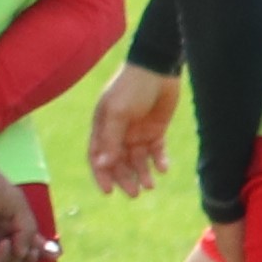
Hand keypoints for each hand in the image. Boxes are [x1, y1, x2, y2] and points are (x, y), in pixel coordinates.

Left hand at [0, 154, 53, 261]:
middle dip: (29, 261)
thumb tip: (26, 253)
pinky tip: (5, 244)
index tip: (52, 252)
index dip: (43, 255)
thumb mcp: (20, 209)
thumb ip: (28, 230)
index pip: (30, 250)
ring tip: (20, 248)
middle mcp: (2, 240)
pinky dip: (2, 259)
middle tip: (34, 250)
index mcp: (15, 229)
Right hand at [87, 64, 174, 196]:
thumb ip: (111, 139)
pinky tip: (163, 168)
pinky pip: (156, 151)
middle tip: (135, 193)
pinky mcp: (156, 130)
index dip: (101, 174)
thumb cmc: (130, 88)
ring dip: (143, 173)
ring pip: (138, 160)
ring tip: (150, 186)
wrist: (157, 69)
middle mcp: (118, 133)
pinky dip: (159, 161)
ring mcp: (137, 132)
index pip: (98, 157)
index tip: (109, 191)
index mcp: (103, 128)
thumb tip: (103, 164)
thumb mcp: (118, 113)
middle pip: (119, 162)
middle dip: (125, 178)